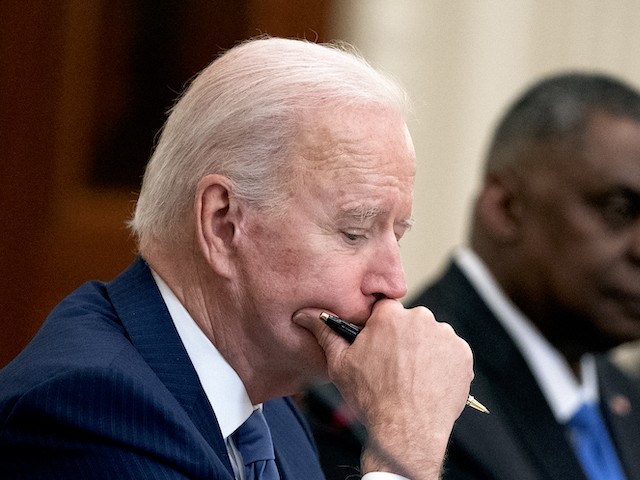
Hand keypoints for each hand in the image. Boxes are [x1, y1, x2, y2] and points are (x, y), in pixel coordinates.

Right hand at [294, 299, 473, 479]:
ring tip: (413, 378)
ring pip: (432, 336)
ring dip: (425, 351)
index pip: (385, 309)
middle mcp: (420, 319)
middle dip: (404, 339)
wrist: (406, 430)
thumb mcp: (340, 364)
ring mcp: (445, 336)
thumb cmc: (371, 398)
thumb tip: (304, 315)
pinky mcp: (463, 354)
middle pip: (410, 322)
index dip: (381, 328)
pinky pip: (451, 352)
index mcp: (389, 316)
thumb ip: (325, 333)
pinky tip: (429, 382)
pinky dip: (443, 364)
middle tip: (395, 367)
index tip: (380, 345)